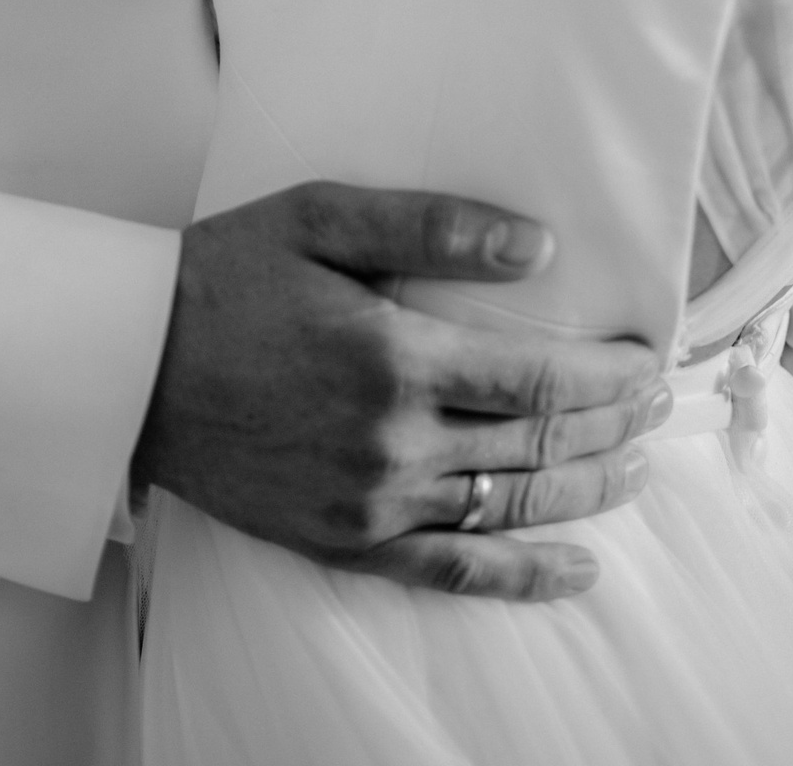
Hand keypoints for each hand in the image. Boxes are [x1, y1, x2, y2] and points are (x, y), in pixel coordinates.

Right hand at [132, 182, 665, 602]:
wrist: (132, 364)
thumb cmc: (225, 274)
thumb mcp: (322, 218)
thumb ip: (432, 227)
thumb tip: (537, 246)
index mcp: (394, 355)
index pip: (537, 377)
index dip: (607, 374)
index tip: (651, 357)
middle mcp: (393, 441)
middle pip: (536, 443)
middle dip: (612, 424)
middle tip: (660, 404)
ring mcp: (370, 502)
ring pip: (509, 506)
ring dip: (586, 489)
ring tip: (638, 468)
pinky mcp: (344, 542)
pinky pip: (453, 572)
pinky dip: (522, 576)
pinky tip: (575, 568)